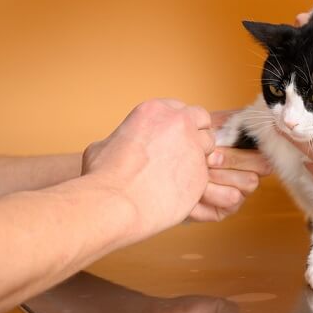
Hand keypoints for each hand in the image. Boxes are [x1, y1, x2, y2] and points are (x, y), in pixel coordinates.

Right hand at [82, 99, 213, 238]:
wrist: (116, 204)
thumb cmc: (104, 177)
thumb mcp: (106, 144)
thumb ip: (125, 138)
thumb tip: (123, 144)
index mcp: (154, 110)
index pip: (179, 108)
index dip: (176, 123)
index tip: (171, 136)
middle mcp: (179, 123)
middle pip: (201, 119)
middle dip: (196, 132)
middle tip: (183, 150)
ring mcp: (194, 146)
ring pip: (209, 145)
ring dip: (199, 155)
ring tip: (180, 172)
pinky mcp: (202, 172)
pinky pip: (205, 172)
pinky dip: (195, 180)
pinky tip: (179, 191)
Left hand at [188, 111, 271, 221]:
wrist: (167, 163)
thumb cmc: (192, 141)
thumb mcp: (210, 127)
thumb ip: (227, 121)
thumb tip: (243, 116)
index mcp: (250, 157)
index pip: (262, 162)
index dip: (236, 157)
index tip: (212, 150)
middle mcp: (247, 178)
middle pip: (250, 181)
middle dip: (221, 172)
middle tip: (201, 163)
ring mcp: (236, 196)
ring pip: (234, 197)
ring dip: (210, 186)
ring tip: (192, 176)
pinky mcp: (221, 212)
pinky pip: (216, 211)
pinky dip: (199, 201)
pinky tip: (187, 191)